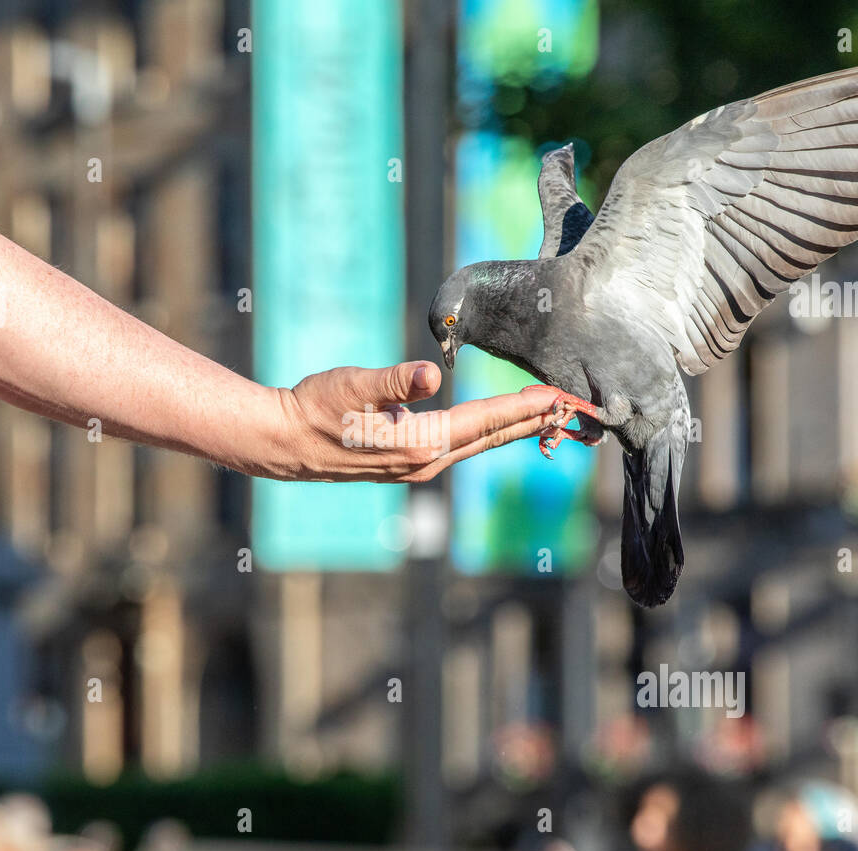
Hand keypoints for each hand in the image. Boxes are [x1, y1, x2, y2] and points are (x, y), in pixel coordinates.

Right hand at [272, 360, 570, 482]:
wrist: (283, 443)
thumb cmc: (314, 408)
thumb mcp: (352, 386)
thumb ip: (394, 380)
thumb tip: (430, 375)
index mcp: (419, 442)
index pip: (485, 421)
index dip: (525, 406)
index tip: (560, 395)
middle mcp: (425, 462)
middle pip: (493, 437)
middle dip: (534, 420)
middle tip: (573, 406)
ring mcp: (418, 467)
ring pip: (480, 445)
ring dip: (516, 428)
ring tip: (548, 412)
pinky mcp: (409, 464)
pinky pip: (463, 448)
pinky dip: (490, 433)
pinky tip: (500, 425)